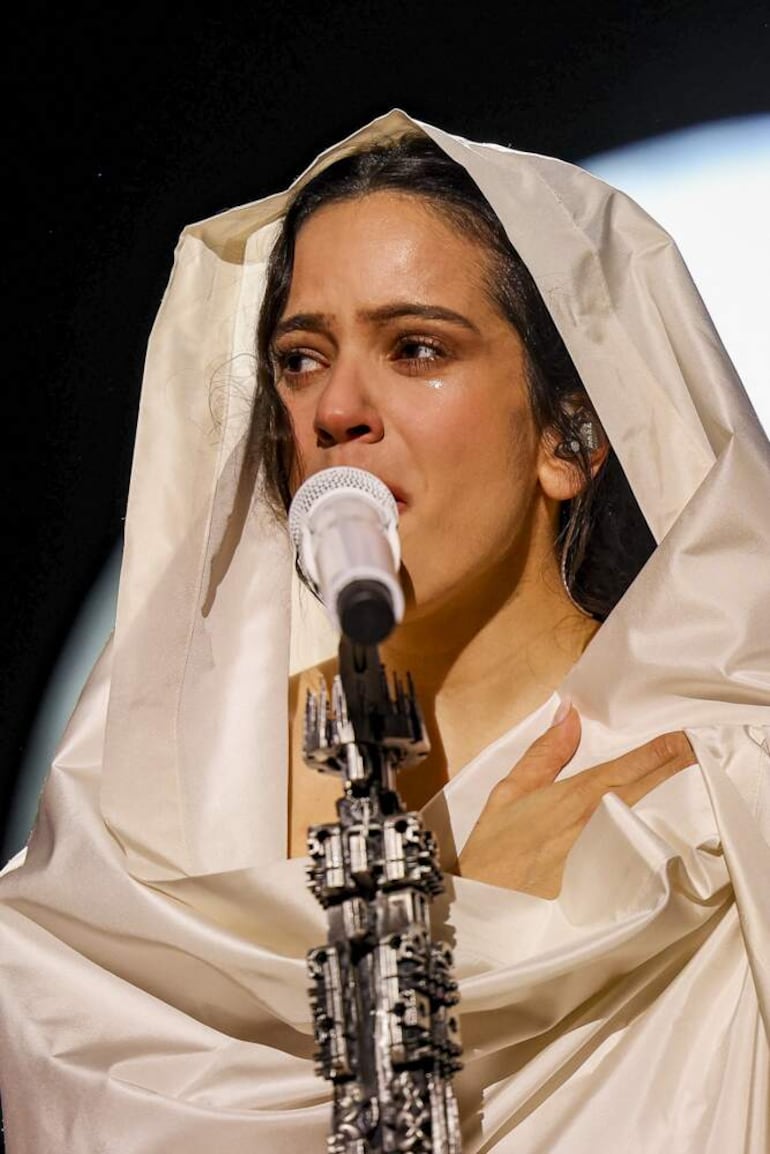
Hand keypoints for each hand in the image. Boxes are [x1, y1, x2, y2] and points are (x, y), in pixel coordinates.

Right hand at [457, 706, 694, 897]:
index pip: (626, 768)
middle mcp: (597, 823)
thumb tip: (570, 714)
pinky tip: (667, 830)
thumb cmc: (493, 847)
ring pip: (645, 819)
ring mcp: (605, 854)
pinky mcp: (606, 882)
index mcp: (575, 797)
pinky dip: (654, 835)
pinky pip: (637, 851)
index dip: (657, 753)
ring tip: (689, 782)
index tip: (683, 738)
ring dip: (668, 798)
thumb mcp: (509, 789)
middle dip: (674, 769)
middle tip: (697, 751)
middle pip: (645, 791)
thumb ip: (544, 752)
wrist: (487, 906)